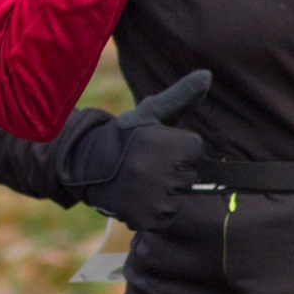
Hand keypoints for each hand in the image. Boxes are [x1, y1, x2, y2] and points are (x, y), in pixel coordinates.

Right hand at [63, 70, 211, 231]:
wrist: (85, 163)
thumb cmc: (125, 136)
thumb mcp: (150, 113)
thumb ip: (181, 96)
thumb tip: (208, 74)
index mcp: (162, 142)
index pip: (195, 150)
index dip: (178, 147)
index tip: (156, 146)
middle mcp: (157, 171)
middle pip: (188, 176)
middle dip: (172, 171)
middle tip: (145, 164)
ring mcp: (150, 197)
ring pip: (177, 199)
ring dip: (163, 193)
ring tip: (139, 181)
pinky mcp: (142, 218)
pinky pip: (163, 218)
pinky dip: (152, 211)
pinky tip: (135, 197)